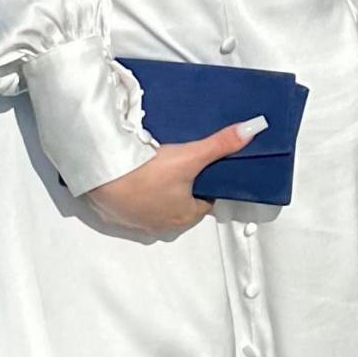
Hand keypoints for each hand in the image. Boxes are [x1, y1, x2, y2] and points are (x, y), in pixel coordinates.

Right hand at [80, 118, 267, 236]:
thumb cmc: (147, 174)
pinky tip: (130, 176)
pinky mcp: (116, 216)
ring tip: (153, 167)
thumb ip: (221, 144)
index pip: (205, 201)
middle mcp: (164, 225)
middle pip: (181, 204)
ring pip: (155, 206)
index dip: (204, 183)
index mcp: (186, 216)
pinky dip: (132, 193)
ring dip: (155, 192)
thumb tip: (253, 131)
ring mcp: (138, 223)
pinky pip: (130, 206)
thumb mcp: (190, 155)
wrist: (104, 178)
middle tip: (176, 162)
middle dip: (180, 187)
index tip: (199, 167)